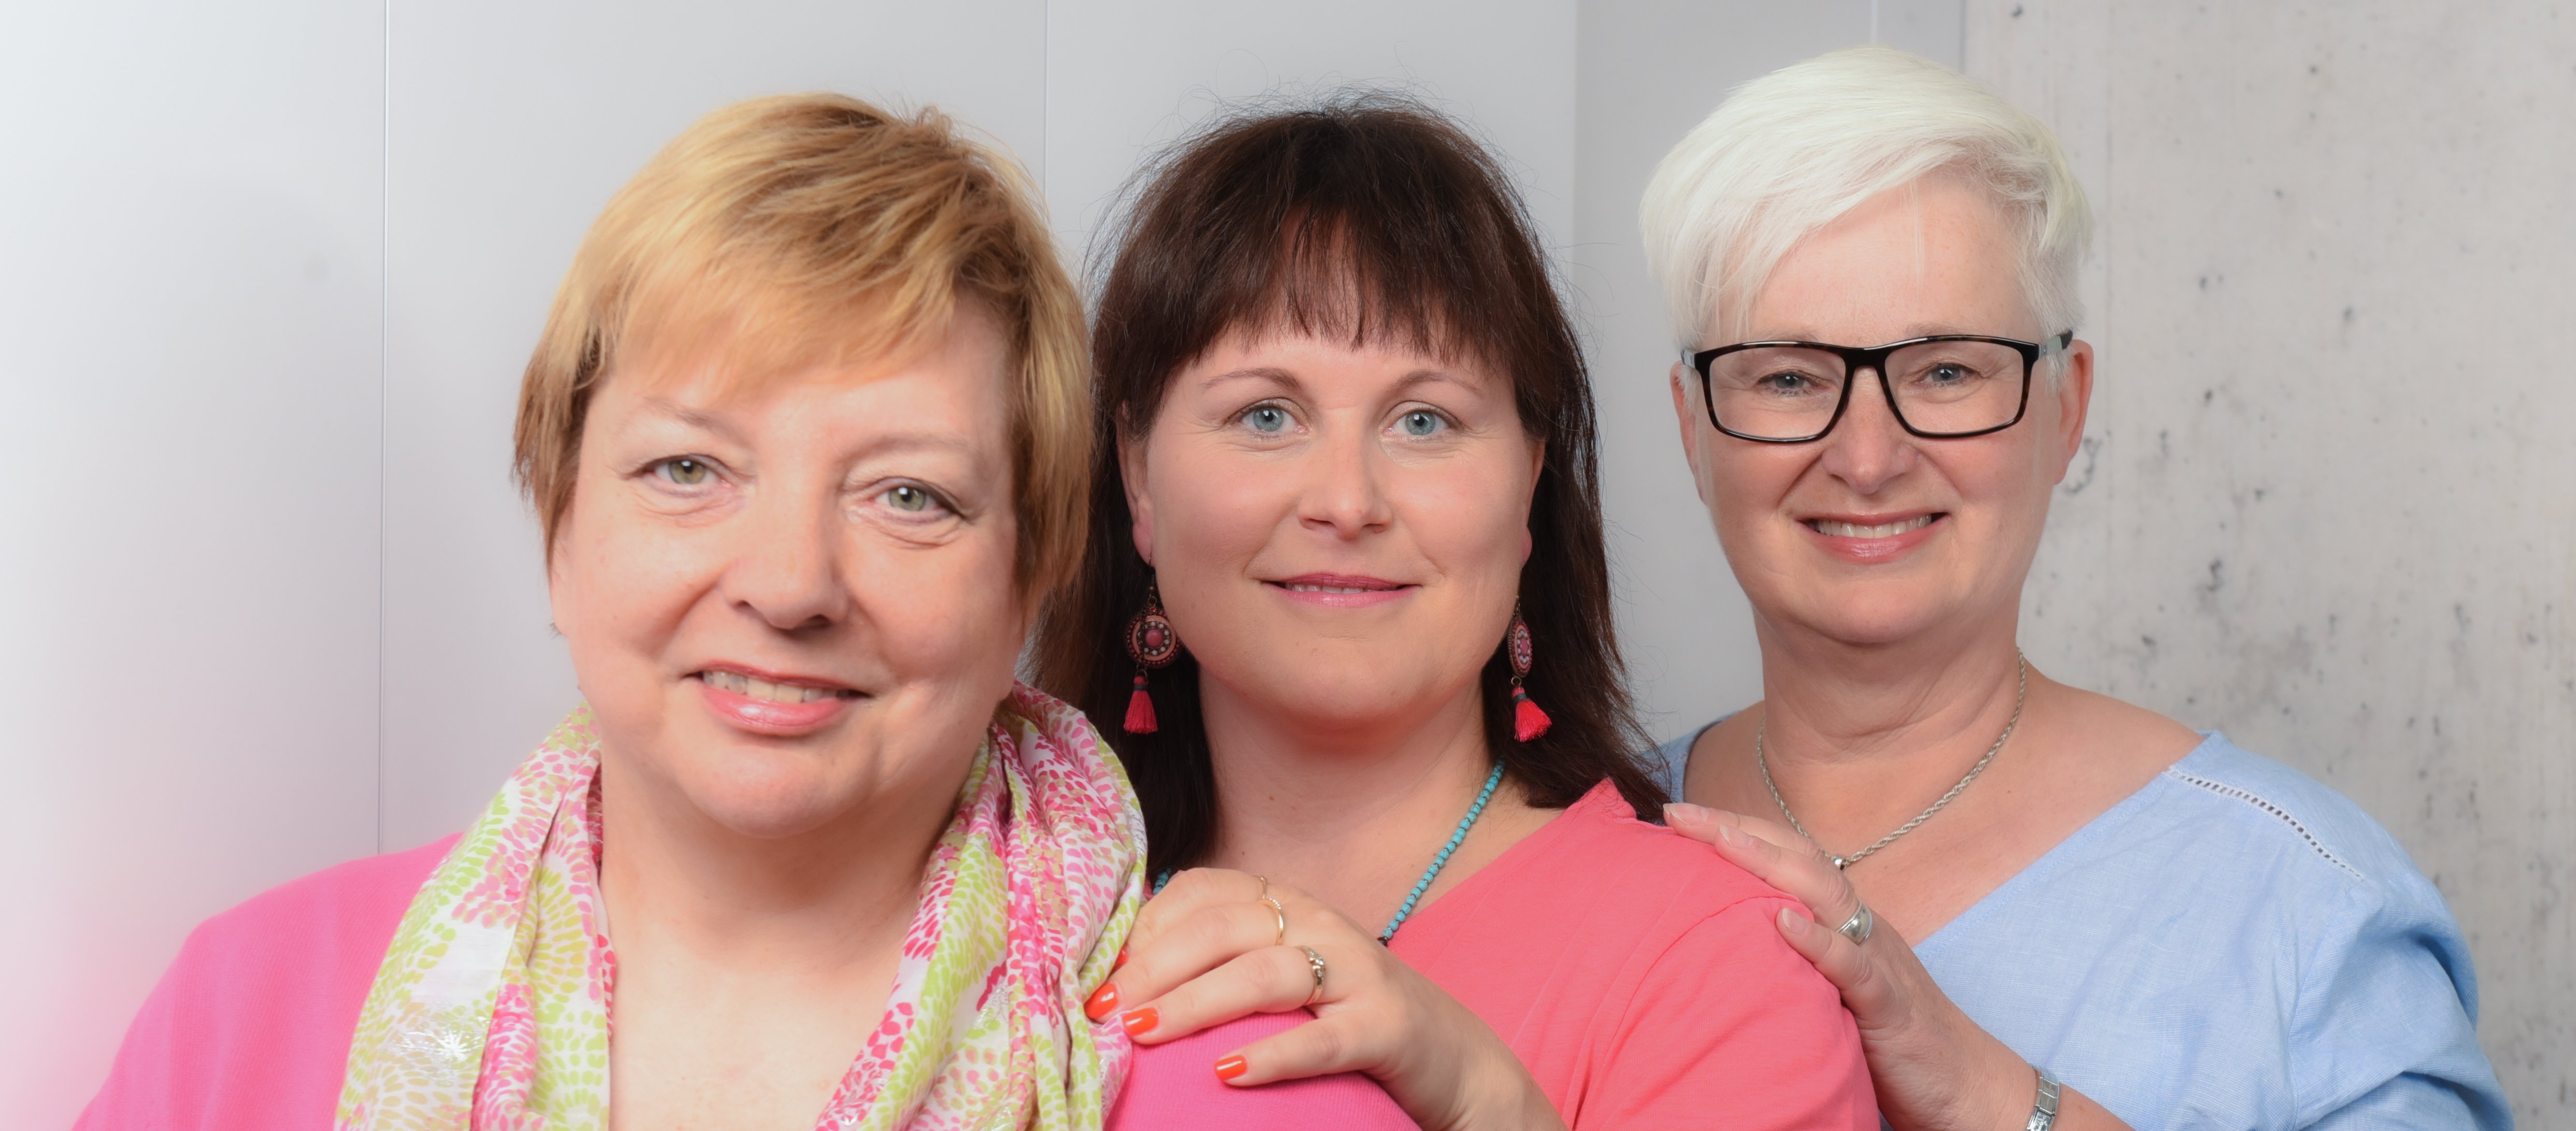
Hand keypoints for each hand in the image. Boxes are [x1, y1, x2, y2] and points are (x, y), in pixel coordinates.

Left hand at [1087, 867, 1562, 1130]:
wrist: (1453, 1058)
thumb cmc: (1346, 1015)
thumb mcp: (1283, 974)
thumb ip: (1220, 963)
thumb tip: (1125, 981)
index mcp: (1287, 904)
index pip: (1201, 892)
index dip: (1144, 930)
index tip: (1101, 977)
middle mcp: (1321, 924)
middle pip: (1222, 929)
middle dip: (1155, 967)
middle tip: (1107, 1010)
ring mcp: (1358, 971)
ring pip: (1265, 974)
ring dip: (1197, 1003)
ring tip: (1145, 1032)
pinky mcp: (1388, 1025)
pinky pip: (1323, 1038)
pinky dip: (1273, 1055)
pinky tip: (1227, 1074)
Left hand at [1663, 804, 2130, 1130]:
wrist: (1966, 1084)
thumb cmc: (1889, 1035)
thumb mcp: (1833, 986)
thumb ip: (1794, 956)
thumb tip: (1732, 934)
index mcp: (1845, 921)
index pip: (1788, 858)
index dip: (1736, 831)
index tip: (1678, 816)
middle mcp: (1862, 926)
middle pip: (1799, 860)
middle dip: (1738, 830)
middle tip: (1677, 813)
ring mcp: (1879, 960)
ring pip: (1826, 896)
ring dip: (1771, 864)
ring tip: (1721, 840)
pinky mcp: (1890, 1005)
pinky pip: (1856, 966)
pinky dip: (1820, 942)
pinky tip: (1783, 924)